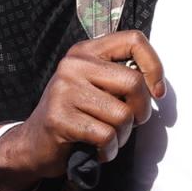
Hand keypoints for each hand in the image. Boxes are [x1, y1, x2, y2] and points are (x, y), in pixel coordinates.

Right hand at [0, 31, 164, 190]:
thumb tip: (157, 87)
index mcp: (86, 51)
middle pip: (133, 82)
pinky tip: (98, 150)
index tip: (157, 92)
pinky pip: (106, 136)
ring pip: (122, 115)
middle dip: (141, 111)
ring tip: (108, 138)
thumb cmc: (76, 115)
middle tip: (130, 123)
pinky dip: (109, 150)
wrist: (34, 143)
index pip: (134, 40)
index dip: (155, 66)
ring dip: (123, 135)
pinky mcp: (60, 117)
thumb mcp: (96, 86)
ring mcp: (64, 90)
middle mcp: (74, 65)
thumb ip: (121, 77)